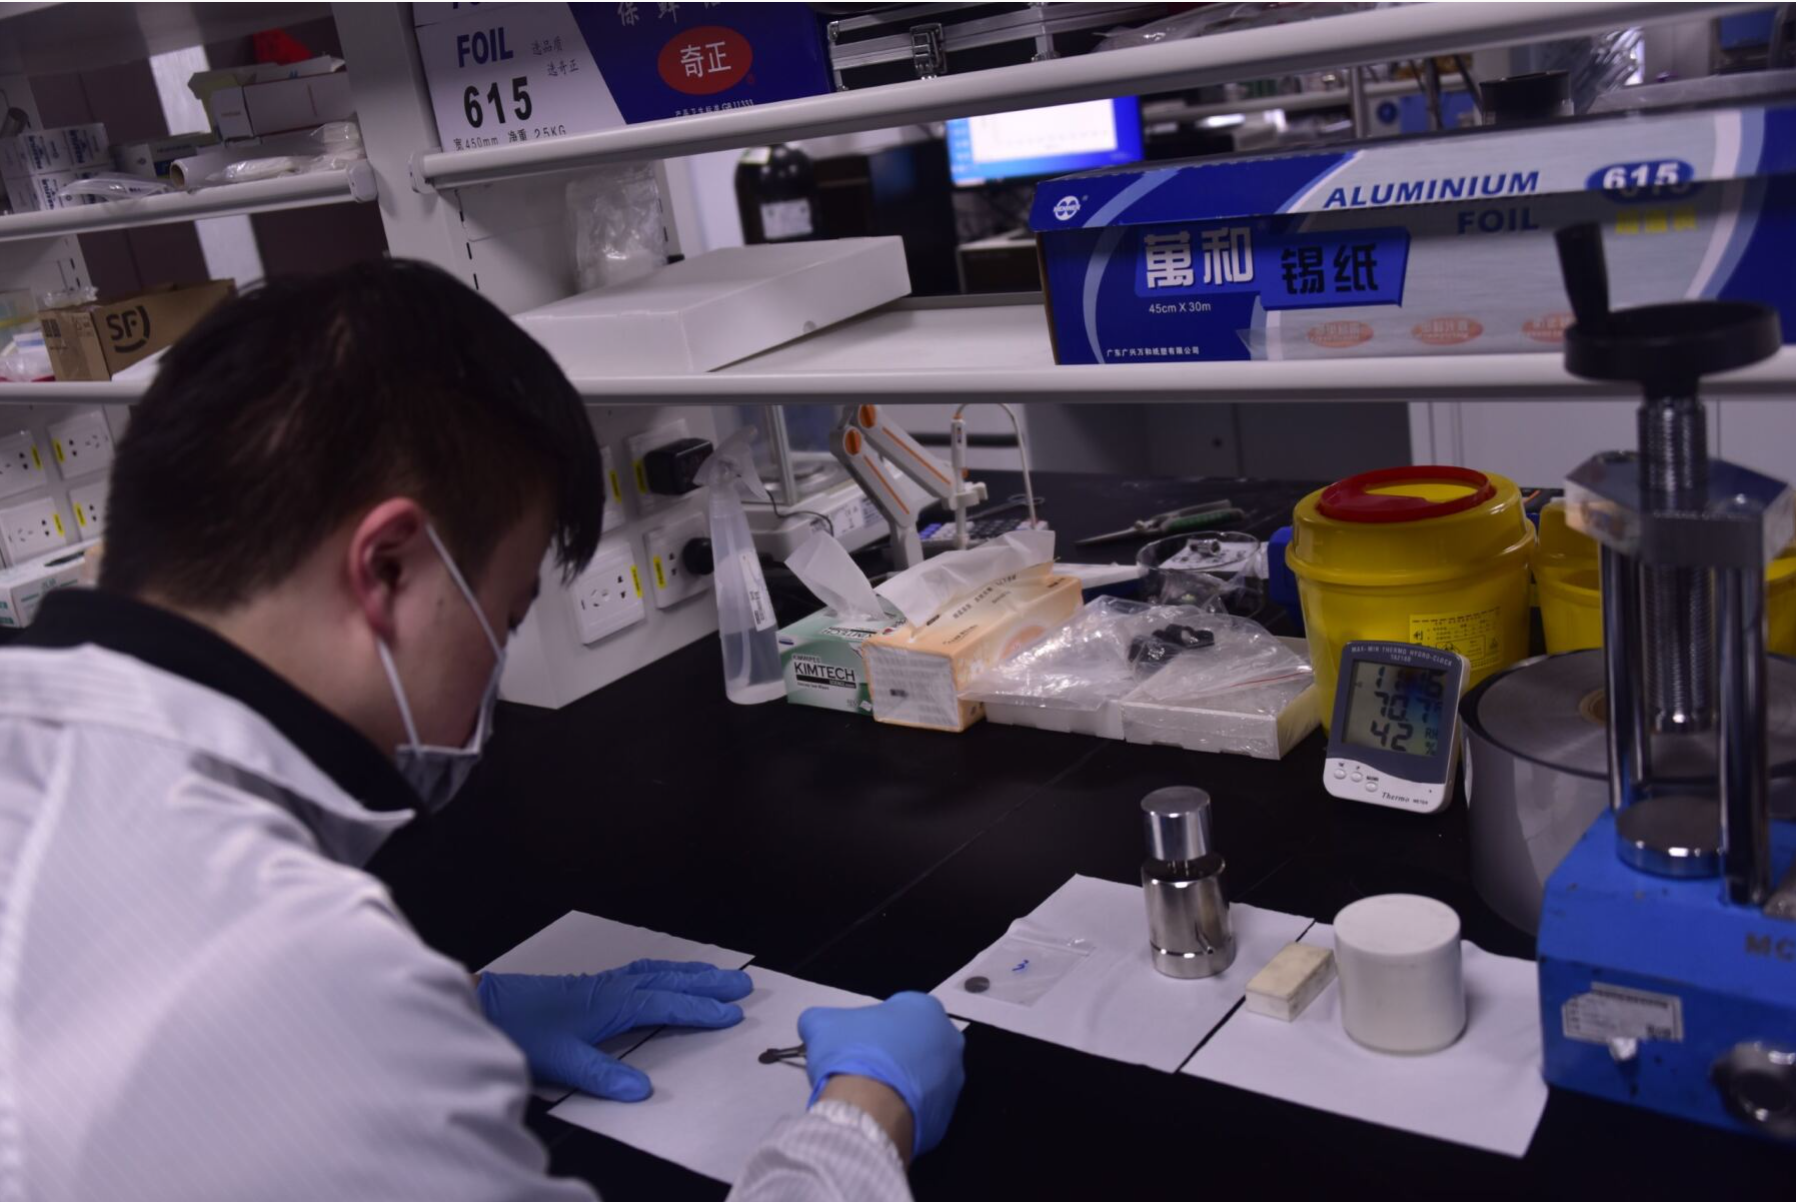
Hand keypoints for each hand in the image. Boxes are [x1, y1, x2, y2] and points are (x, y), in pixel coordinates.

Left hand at [477, 960, 751, 1100]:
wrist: (490, 1006)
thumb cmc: (524, 1031)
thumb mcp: (563, 1062)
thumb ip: (603, 1075)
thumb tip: (642, 1090)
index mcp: (613, 1004)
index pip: (667, 1005)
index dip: (700, 1010)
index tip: (731, 1014)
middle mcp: (613, 988)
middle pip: (670, 981)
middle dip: (707, 984)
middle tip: (741, 986)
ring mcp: (603, 982)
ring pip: (657, 971)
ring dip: (689, 973)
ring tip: (716, 974)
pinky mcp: (592, 984)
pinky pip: (640, 970)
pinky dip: (663, 969)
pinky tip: (665, 973)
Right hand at [798, 992, 964, 1158]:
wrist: (869, 1108)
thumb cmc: (853, 1053)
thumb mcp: (822, 1024)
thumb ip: (820, 1019)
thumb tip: (812, 1024)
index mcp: (925, 1009)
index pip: (899, 1011)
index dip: (873, 1027)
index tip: (857, 1042)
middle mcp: (949, 1040)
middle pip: (915, 1043)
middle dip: (893, 1053)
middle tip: (865, 1066)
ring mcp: (953, 1080)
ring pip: (922, 1076)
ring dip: (902, 1081)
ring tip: (873, 1093)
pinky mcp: (947, 1115)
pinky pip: (924, 1107)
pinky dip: (906, 1108)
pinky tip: (883, 1112)